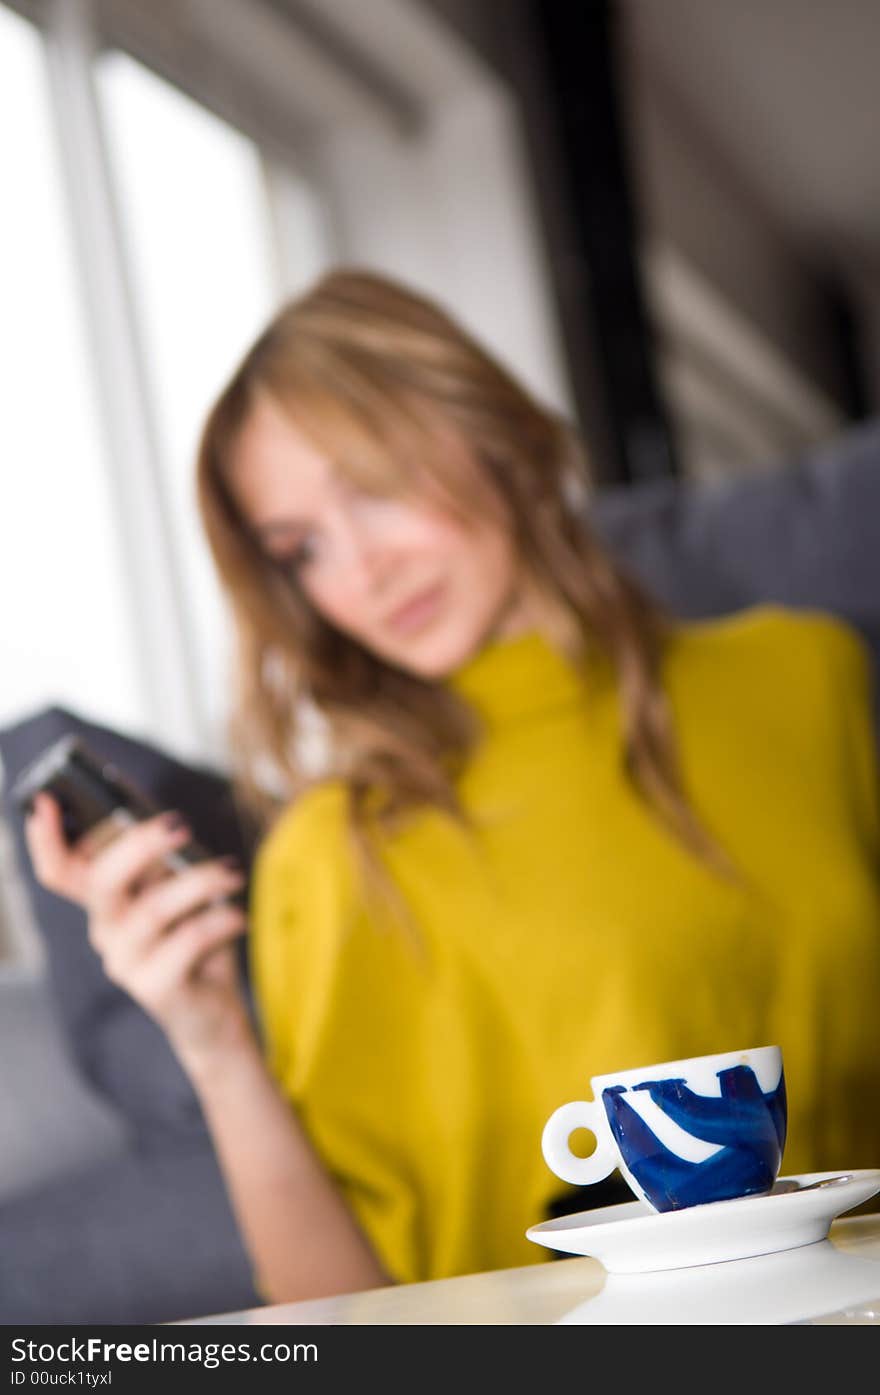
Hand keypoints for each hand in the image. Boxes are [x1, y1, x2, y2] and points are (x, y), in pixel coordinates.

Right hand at [24, 792, 253, 1066]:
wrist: (213, 1009)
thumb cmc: (195, 939)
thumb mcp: (179, 892)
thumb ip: (165, 862)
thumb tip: (169, 823)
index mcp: (104, 902)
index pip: (59, 872)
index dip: (46, 840)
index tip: (46, 803)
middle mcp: (105, 930)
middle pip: (101, 881)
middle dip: (139, 845)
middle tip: (181, 824)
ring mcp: (124, 961)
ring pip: (152, 909)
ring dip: (199, 881)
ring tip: (233, 872)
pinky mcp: (154, 987)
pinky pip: (186, 942)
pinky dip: (219, 921)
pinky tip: (239, 915)